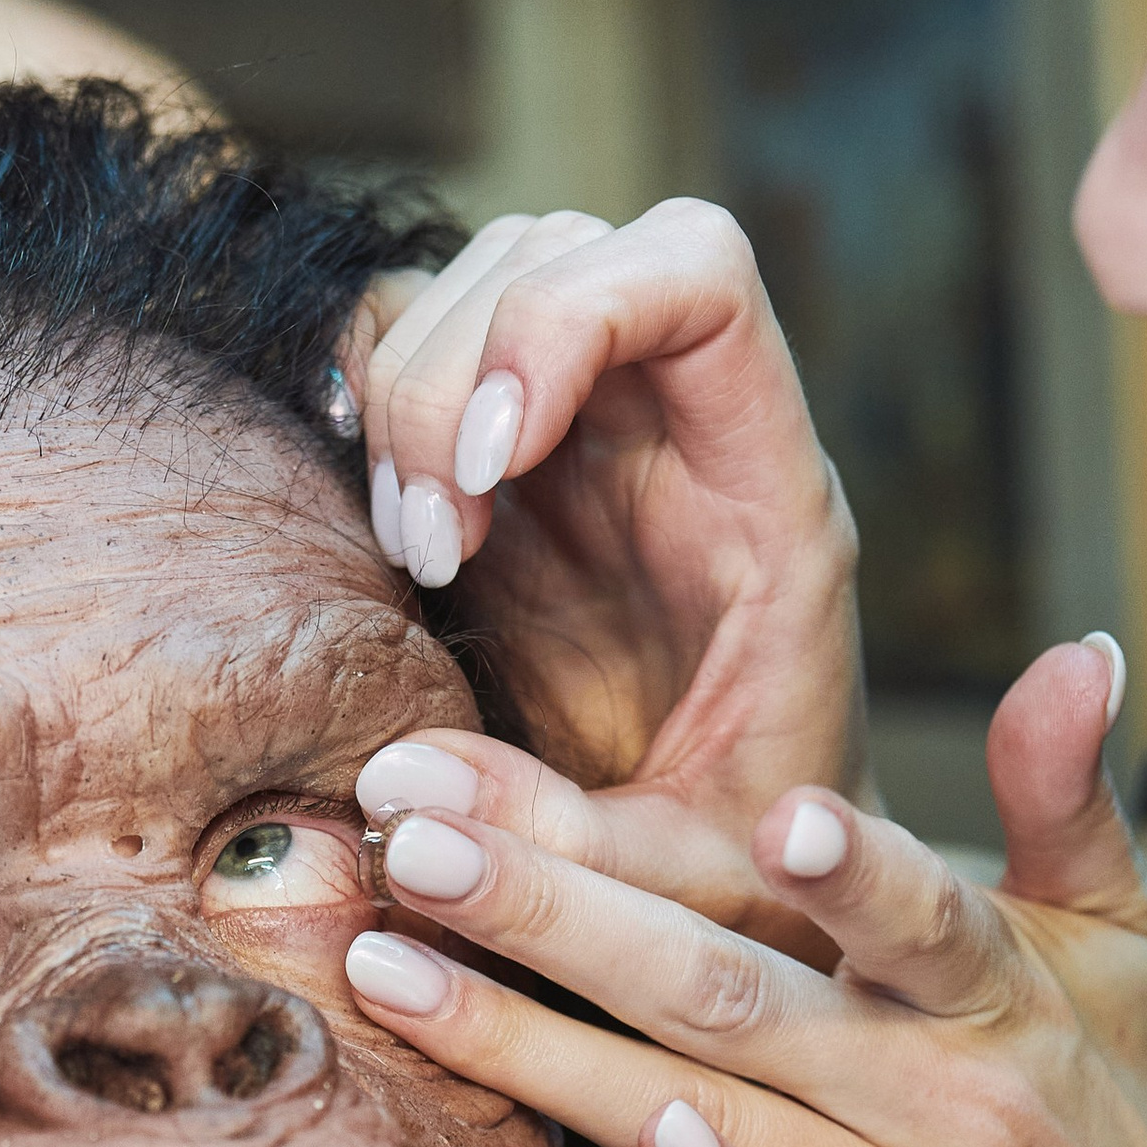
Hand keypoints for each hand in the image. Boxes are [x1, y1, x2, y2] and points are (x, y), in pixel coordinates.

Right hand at [342, 204, 864, 946]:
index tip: (491, 463)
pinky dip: (375, 404)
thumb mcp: (683, 892)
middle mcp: (689, 428)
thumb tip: (399, 797)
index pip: (700, 273)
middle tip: (429, 551)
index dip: (574, 317)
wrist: (761, 880)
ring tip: (414, 556)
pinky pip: (427, 345)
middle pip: (562, 254)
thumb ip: (560, 849)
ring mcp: (599, 434)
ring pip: (485, 277)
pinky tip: (388, 529)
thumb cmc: (756, 879)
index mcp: (772, 493)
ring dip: (407, 394)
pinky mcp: (519, 467)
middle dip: (453, 378)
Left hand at [344, 635, 1146, 1146]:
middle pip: (733, 996)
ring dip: (529, 1044)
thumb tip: (1076, 649)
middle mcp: (945, 1100)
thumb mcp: (1121, 938)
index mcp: (998, 993)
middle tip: (414, 840)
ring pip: (695, 1112)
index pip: (915, 914)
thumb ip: (1063, 797)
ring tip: (387, 968)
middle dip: (558, 915)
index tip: (780, 814)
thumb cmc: (1126, 1096)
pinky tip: (626, 1142)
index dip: (854, 871)